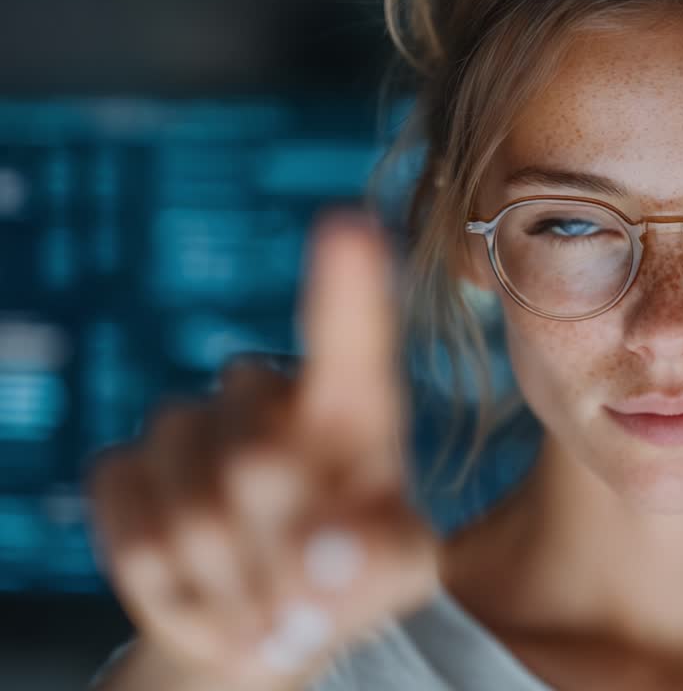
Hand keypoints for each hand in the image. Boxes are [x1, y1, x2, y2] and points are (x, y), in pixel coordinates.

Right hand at [88, 213, 437, 689]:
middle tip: (304, 607)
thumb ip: (382, 561)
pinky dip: (176, 593)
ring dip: (232, 585)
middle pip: (257, 463)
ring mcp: (187, 430)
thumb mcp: (397, 573)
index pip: (351, 340)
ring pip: (193, 511)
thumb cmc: (353, 576)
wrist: (271, 618)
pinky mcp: (124, 472)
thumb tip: (329, 555)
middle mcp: (265, 400)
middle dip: (278, 555)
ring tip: (266, 610)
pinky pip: (136, 534)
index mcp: (351, 410)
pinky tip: (208, 595)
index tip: (348, 225)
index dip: (347, 288)